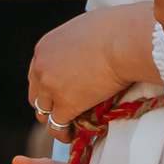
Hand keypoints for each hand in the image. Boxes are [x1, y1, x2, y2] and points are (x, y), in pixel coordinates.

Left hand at [27, 3, 158, 127]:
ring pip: (45, 114)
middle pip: (36, 96)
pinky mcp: (66, 104)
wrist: (126, 40)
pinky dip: (64, 134)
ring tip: (70, 127)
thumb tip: (84, 52)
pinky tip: (73, 135)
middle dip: (49, 106)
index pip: (36, 75)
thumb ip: (75, 45)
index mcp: (44, 47)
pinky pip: (58, 127)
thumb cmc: (118, 28)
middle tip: (64, 113)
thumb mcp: (84, 29)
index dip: (47, 88)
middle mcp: (41, 67)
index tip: (59, 95)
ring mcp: (51, 87)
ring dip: (57, 121)